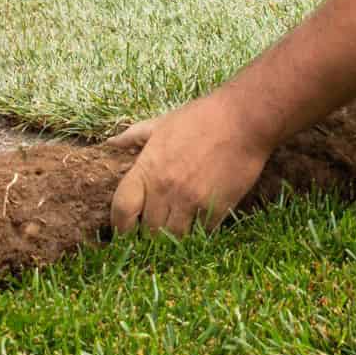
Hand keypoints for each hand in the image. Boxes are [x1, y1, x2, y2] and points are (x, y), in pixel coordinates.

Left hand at [108, 94, 275, 236]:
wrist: (243, 120)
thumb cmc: (201, 118)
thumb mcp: (162, 123)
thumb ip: (134, 135)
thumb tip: (111, 142)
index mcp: (148, 168)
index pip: (122, 209)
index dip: (120, 225)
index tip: (125, 230)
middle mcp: (166, 188)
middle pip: (148, 230)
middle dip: (150, 233)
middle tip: (156, 231)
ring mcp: (192, 200)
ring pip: (174, 237)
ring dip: (174, 236)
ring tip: (178, 230)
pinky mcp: (217, 208)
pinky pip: (202, 233)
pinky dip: (200, 231)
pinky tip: (201, 222)